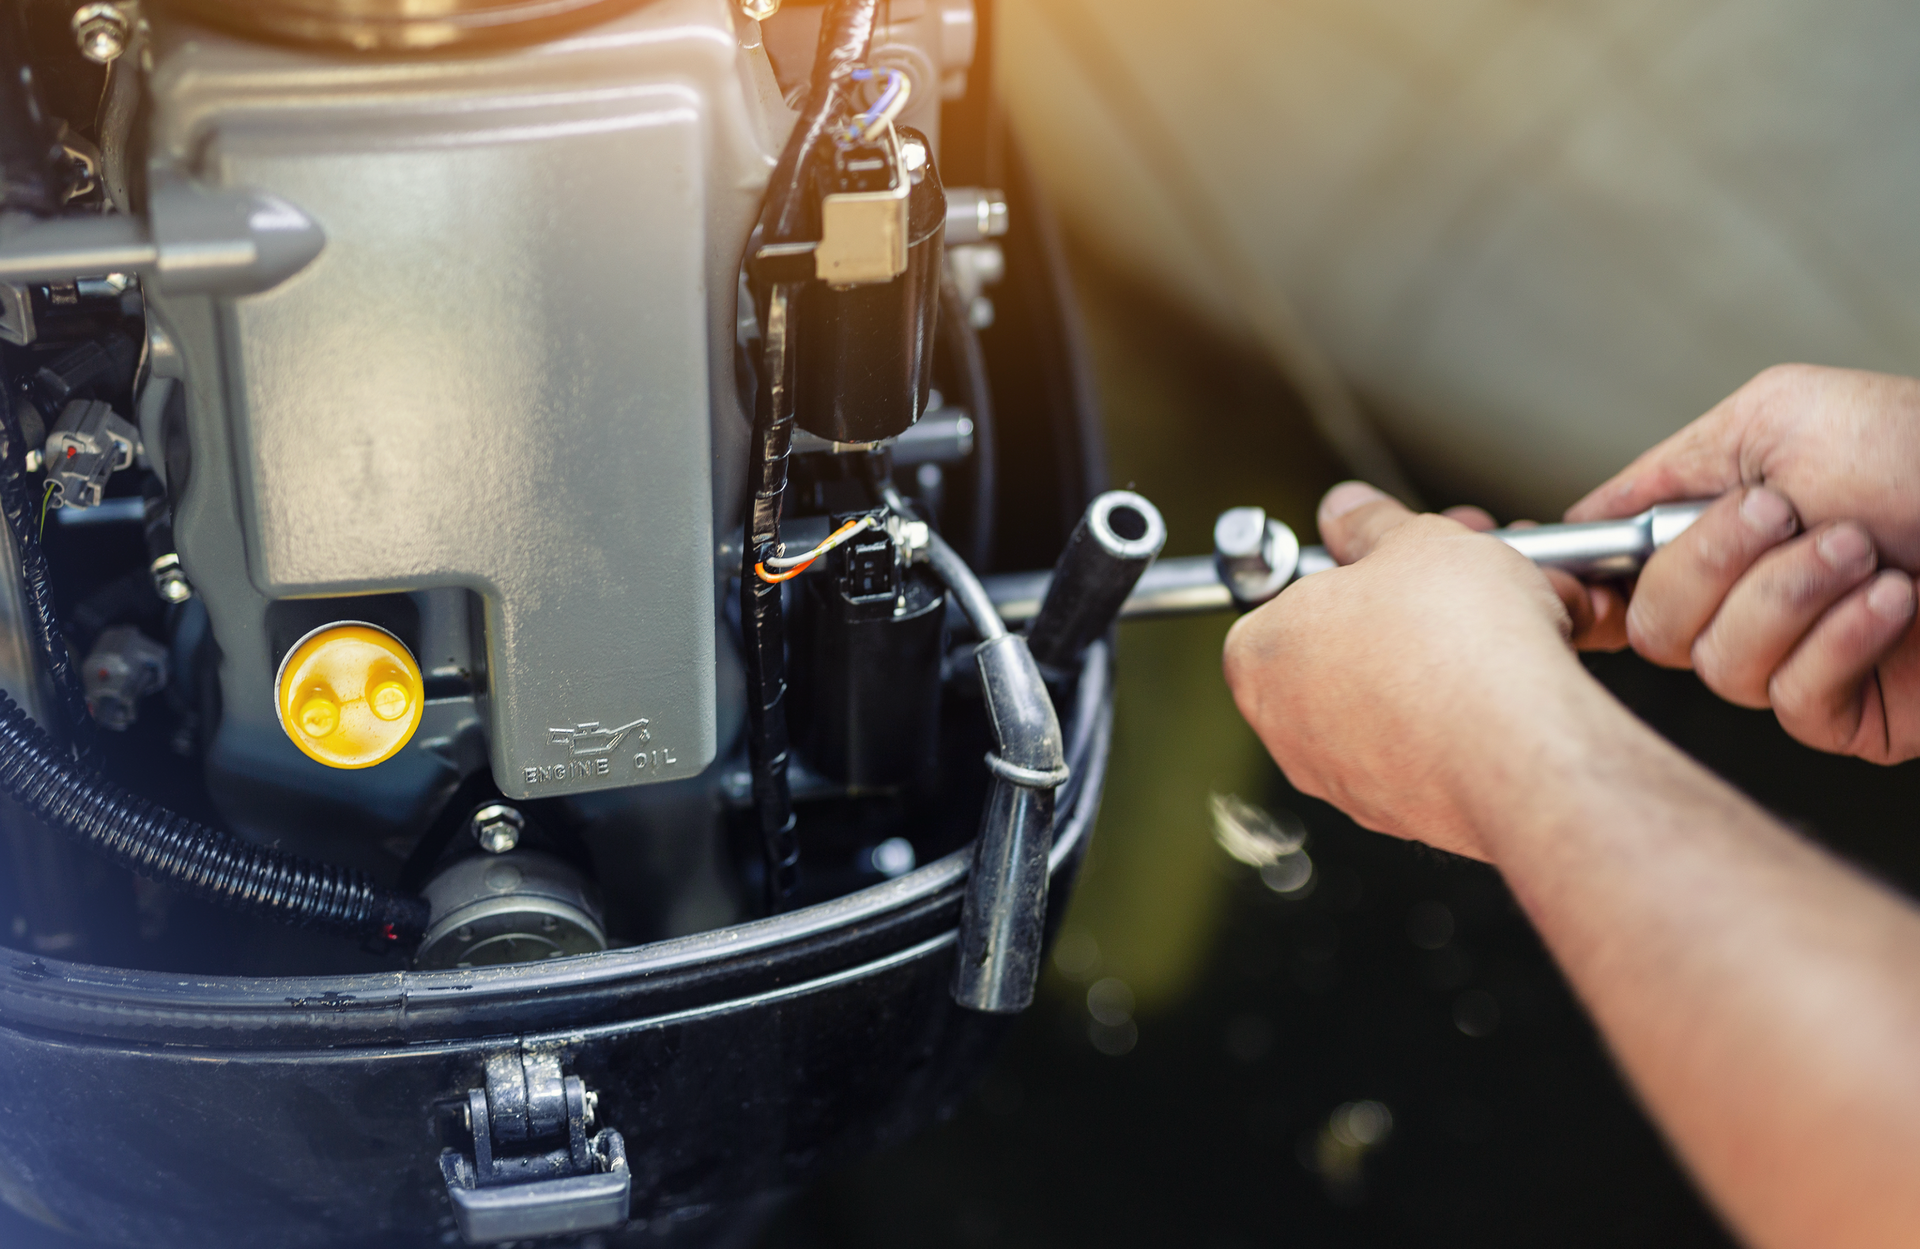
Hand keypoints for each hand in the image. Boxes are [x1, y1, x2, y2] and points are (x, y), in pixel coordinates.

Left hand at [1223, 482, 1617, 860]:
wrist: (1522, 746)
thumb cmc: (1457, 645)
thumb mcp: (1413, 540)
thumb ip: (1370, 523)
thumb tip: (1348, 511)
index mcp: (1261, 654)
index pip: (1287, 600)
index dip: (1351, 572)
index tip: (1394, 560)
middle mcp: (1286, 726)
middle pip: (1345, 647)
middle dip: (1406, 608)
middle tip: (1457, 580)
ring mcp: (1341, 776)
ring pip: (1392, 697)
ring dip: (1442, 656)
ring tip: (1500, 624)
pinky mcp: (1399, 810)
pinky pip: (1429, 744)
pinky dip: (1464, 712)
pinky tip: (1509, 682)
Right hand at [1567, 365, 1919, 760]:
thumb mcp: (1779, 414)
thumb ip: (1666, 469)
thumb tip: (1582, 522)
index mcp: (1717, 531)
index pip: (1612, 579)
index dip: (1581, 584)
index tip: (1568, 572)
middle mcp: (1747, 601)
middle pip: (1652, 629)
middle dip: (1712, 565)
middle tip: (1788, 515)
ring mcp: (1797, 662)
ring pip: (1717, 668)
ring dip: (1790, 596)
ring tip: (1863, 550)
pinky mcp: (1852, 717)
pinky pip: (1794, 702)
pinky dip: (1841, 641)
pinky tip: (1892, 599)